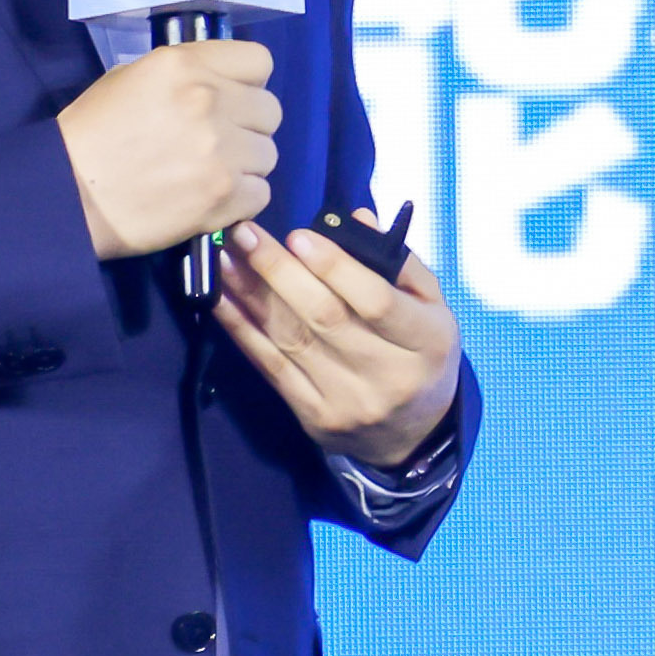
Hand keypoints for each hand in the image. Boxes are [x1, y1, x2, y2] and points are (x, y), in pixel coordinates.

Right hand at [56, 37, 280, 258]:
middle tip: (219, 142)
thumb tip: (219, 84)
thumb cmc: (90, 134)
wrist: (68, 196)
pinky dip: (241, 200)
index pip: (259, 62)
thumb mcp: (130, 78)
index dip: (247, 83)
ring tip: (211, 174)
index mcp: (185, 65)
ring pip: (268, 154)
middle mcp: (210, 101)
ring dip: (246, 165)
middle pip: (270, 110)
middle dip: (248, 126)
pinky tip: (211, 198)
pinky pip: (261, 193)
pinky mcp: (224, 196)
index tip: (230, 99)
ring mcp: (222, 151)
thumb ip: (183, 75)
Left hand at [213, 209, 461, 466]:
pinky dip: (242, 330)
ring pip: (291, 340)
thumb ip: (400, 263)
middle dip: (279, 271)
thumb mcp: (433, 308)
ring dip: (251, 294)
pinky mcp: (314, 417)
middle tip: (245, 233)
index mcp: (426, 342)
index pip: (377, 302)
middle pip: (325, 318)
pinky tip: (221, 299)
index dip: (335, 267)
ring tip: (225, 256)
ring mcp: (347, 402)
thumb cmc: (421, 355)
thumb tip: (354, 220)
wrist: (413, 435)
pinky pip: (271, 367)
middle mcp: (387, 376)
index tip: (299, 235)